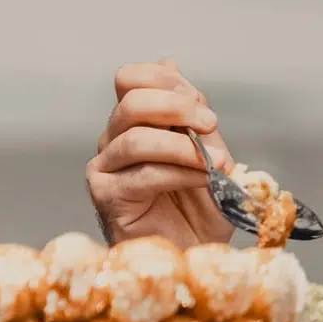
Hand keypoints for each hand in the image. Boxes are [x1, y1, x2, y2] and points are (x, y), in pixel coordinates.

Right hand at [85, 60, 236, 246]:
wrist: (196, 257)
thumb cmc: (199, 211)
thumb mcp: (208, 153)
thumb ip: (192, 116)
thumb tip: (169, 64)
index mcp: (134, 123)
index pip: (131, 79)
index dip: (167, 82)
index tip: (203, 106)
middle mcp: (113, 141)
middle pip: (130, 101)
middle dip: (178, 107)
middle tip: (212, 125)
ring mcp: (105, 168)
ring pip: (135, 138)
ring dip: (183, 147)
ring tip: (216, 163)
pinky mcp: (107, 196)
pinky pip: (143, 174)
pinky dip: (180, 174)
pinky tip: (204, 180)